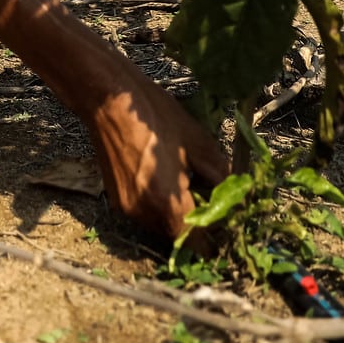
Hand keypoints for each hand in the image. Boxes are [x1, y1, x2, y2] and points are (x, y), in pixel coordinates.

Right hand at [85, 78, 229, 238]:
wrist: (108, 99)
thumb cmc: (156, 116)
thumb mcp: (198, 142)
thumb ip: (220, 176)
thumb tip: (235, 196)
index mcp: (167, 203)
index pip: (199, 243)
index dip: (217, 235)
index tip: (228, 218)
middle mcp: (145, 215)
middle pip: (180, 235)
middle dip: (198, 220)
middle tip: (210, 193)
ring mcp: (127, 209)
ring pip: (162, 225)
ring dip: (178, 212)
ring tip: (186, 180)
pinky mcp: (117, 199)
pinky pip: (147, 213)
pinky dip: (160, 203)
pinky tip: (164, 175)